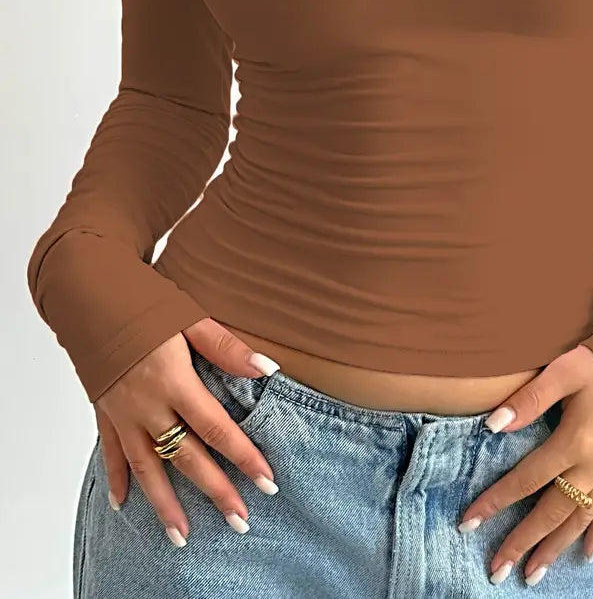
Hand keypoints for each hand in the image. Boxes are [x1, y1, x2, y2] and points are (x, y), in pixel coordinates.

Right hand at [95, 318, 280, 546]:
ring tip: (182, 535)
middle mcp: (147, 405)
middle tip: (239, 521)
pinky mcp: (104, 411)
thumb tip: (266, 367)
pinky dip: (117, 479)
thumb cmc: (142, 300)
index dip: (243, 456)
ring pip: (146, 467)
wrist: (88, 293)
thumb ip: (226, 347)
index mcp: (173, 380)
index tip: (266, 481)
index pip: (216, 428)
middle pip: (185, 456)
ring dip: (165, 504)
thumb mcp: (189, 316)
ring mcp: (123, 412)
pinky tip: (123, 503)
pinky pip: (112, 453)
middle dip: (215, 491)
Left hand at [457, 345, 592, 585]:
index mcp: (575, 442)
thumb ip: (529, 398)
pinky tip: (586, 553)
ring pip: (580, 520)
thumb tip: (494, 425)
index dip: (497, 501)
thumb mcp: (563, 371)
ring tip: (533, 574)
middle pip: (552, 512)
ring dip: (555, 548)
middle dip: (523, 542)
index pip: (527, 479)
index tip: (470, 522)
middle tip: (497, 568)